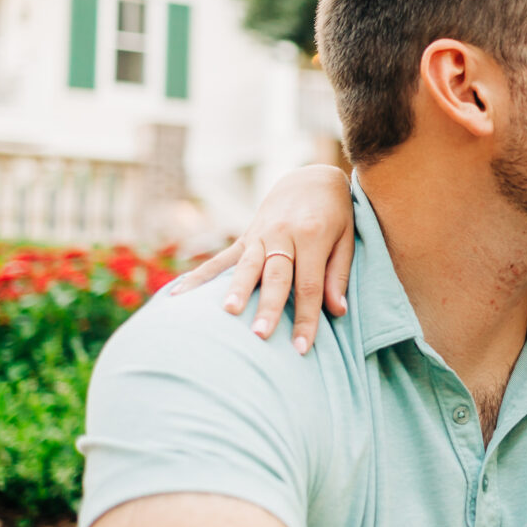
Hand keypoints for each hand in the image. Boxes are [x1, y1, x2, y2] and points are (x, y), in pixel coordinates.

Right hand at [171, 165, 354, 353]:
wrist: (311, 178)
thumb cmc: (335, 213)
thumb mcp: (347, 238)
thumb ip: (339, 274)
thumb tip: (337, 312)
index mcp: (312, 236)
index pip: (309, 285)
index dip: (306, 318)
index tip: (302, 348)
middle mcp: (283, 234)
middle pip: (276, 277)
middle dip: (268, 307)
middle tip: (261, 335)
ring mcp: (260, 235)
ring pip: (247, 266)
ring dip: (236, 290)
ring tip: (227, 313)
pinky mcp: (246, 237)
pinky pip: (222, 259)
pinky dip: (200, 276)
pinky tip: (179, 294)